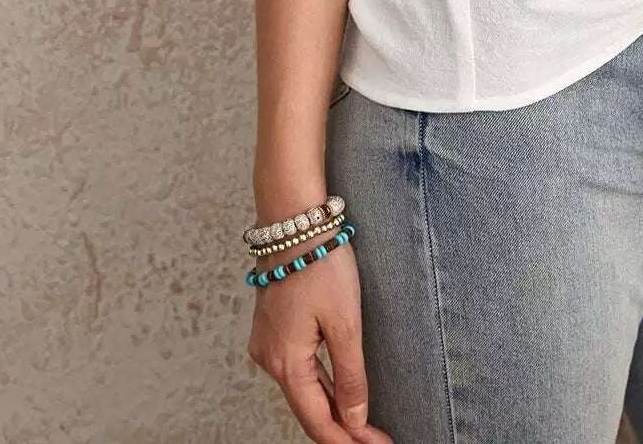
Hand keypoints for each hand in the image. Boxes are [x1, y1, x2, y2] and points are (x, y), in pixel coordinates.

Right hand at [247, 243, 393, 442]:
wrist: (294, 220)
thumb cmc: (320, 264)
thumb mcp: (345, 322)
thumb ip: (350, 376)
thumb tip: (355, 420)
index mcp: (285, 362)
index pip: (317, 421)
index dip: (347, 441)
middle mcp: (268, 358)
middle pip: (308, 409)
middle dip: (342, 428)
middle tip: (376, 439)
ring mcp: (266, 343)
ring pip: (302, 389)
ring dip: (331, 408)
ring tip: (363, 424)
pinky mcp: (272, 328)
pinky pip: (296, 368)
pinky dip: (318, 384)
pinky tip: (338, 391)